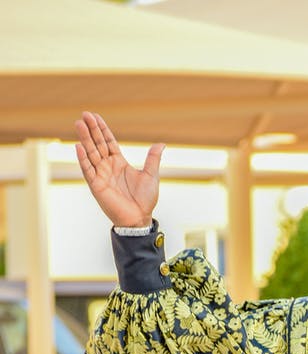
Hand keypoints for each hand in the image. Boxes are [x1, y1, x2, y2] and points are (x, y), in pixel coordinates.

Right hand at [74, 111, 164, 227]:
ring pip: (91, 153)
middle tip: (84, 114)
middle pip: (98, 144)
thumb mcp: (151, 175)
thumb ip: (153, 159)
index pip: (108, 142)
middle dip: (92, 129)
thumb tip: (161, 144)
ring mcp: (101, 175)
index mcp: (119, 163)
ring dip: (85, 139)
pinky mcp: (96, 186)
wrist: (139, 219)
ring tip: (79, 124)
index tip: (95, 116)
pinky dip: (83, 159)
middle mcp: (108, 167)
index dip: (102, 129)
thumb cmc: (145, 200)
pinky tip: (79, 146)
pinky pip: (88, 170)